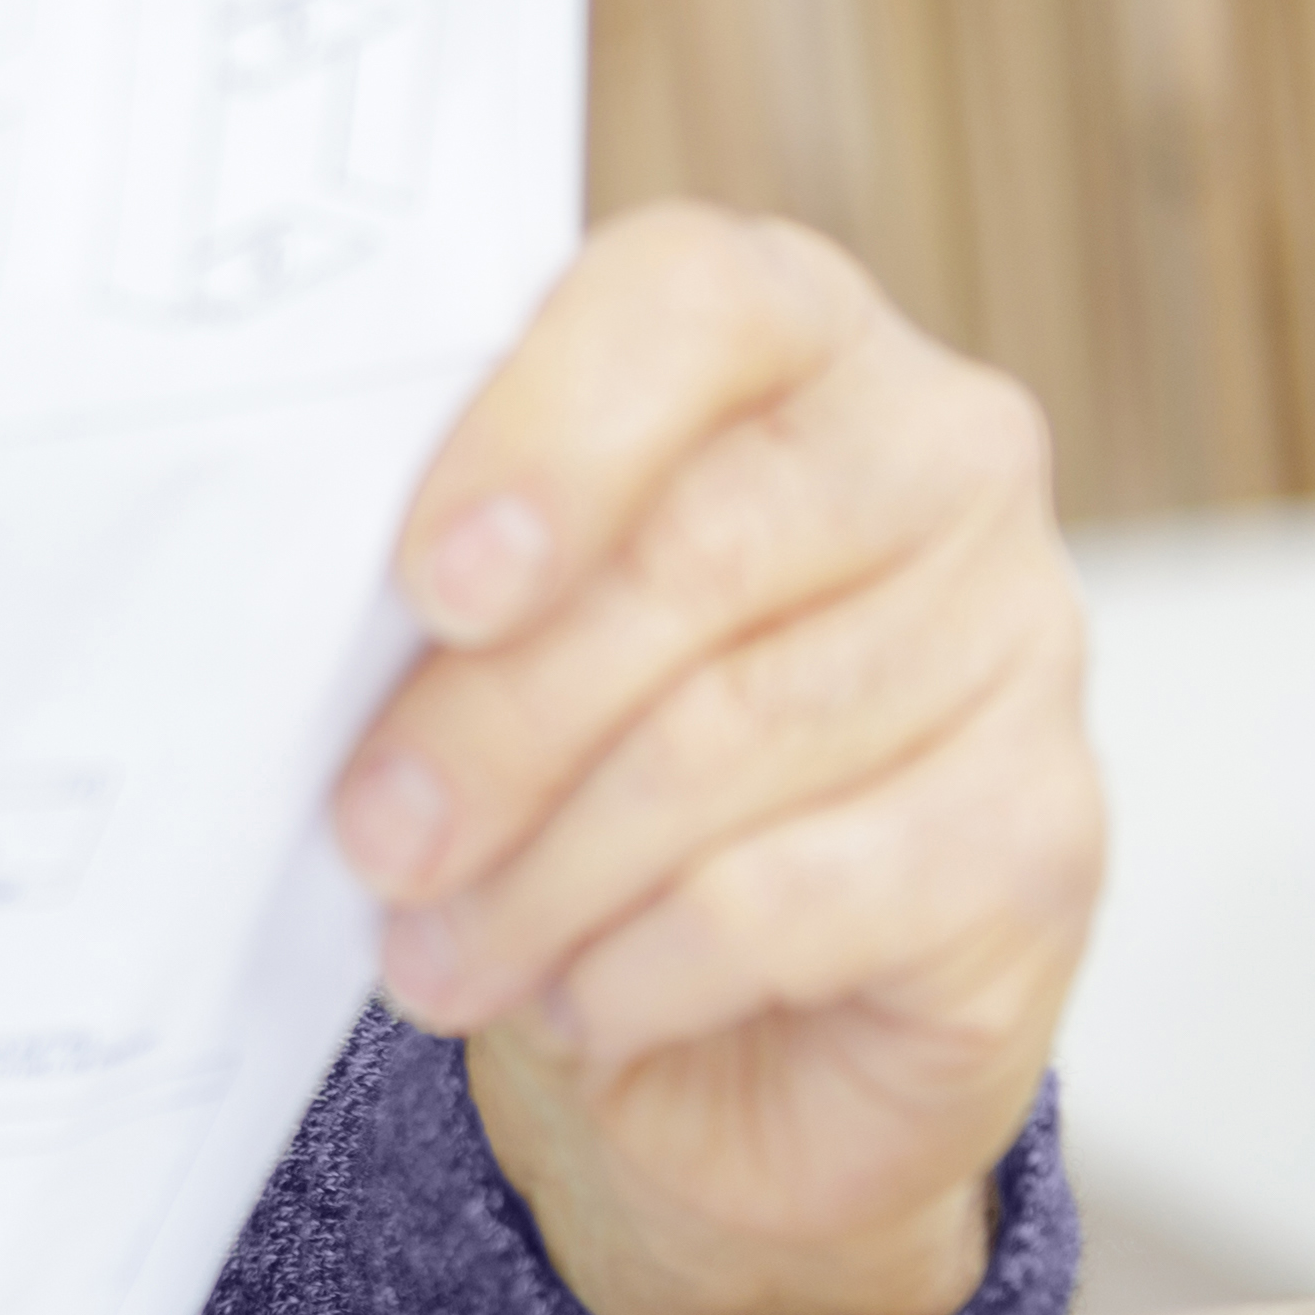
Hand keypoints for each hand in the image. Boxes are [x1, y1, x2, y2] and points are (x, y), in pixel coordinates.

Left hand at [330, 206, 1098, 1314]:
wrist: (741, 1012)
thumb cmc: (575, 752)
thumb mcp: (479, 629)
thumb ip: (428, 565)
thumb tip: (273, 603)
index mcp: (789, 335)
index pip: (694, 301)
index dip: (550, 434)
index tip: (430, 583)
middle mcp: (939, 458)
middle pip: (701, 553)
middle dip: (498, 718)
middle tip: (376, 836)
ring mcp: (1020, 642)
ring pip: (730, 741)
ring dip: (541, 873)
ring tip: (432, 950)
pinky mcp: (1042, 836)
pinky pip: (793, 898)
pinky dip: (640, 966)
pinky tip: (575, 1000)